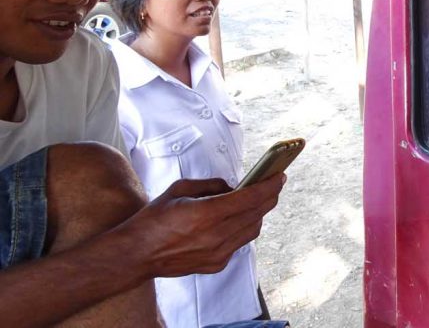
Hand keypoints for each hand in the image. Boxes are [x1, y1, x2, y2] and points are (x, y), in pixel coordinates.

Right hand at [119, 175, 285, 277]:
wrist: (136, 254)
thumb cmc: (153, 221)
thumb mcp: (180, 190)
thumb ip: (210, 185)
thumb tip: (233, 186)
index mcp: (206, 214)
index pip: (251, 198)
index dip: (269, 186)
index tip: (279, 176)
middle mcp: (215, 235)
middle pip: (256, 213)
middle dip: (269, 197)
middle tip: (274, 184)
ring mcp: (218, 253)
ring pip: (252, 230)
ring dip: (258, 214)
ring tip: (258, 201)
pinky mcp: (216, 264)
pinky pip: (239, 243)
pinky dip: (242, 229)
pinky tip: (237, 220)